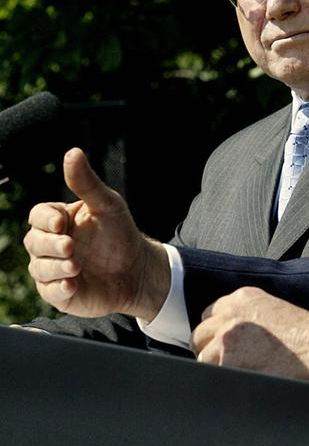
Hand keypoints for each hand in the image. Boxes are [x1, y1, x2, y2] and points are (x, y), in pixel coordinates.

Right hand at [23, 147, 169, 320]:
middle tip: (70, 246)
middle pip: (34, 241)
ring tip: (75, 266)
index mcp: (60, 220)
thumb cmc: (120, 234)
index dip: (45, 219)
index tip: (61, 222)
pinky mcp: (60, 292)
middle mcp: (51, 244)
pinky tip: (71, 284)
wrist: (136, 270)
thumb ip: (87, 182)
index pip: (38, 215)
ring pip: (39, 267)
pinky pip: (48, 291)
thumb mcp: (107, 204)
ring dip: (55, 267)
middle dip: (49, 244)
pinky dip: (57, 287)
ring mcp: (53, 269)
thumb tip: (72, 153)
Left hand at [191, 286, 308, 382]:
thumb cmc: (303, 333)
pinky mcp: (228, 361)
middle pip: (200, 333)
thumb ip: (246, 314)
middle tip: (224, 362)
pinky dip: (221, 380)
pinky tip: (238, 382)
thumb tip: (230, 332)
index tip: (220, 343)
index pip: (210, 314)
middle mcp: (230, 314)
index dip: (214, 331)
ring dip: (214, 366)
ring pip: (202, 356)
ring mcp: (227, 337)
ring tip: (234, 374)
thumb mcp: (271, 309)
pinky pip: (211, 375)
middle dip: (208, 348)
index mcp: (242, 298)